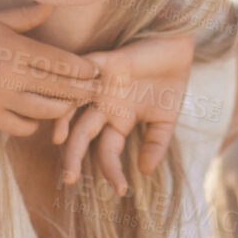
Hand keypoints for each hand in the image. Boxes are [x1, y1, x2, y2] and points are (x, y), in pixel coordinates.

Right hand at [0, 4, 101, 135]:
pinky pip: (19, 126)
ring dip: (60, 109)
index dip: (81, 69)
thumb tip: (53, 3)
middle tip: (96, 92)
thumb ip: (26, 15)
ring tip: (70, 105)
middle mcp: (9, 74)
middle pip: (57, 87)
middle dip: (81, 91)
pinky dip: (33, 124)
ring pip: (43, 110)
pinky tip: (37, 116)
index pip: (59, 62)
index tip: (96, 71)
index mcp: (14, 48)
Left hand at [54, 33, 194, 193]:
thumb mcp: (165, 119)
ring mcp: (99, 86)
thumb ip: (155, 144)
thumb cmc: (170, 80)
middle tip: (68, 179)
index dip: (112, 171)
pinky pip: (79, 76)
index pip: (108, 152)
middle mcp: (103, 107)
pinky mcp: (101, 62)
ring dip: (64, 125)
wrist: (178, 47)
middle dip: (73, 158)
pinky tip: (66, 102)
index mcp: (118, 121)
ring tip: (60, 143)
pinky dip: (71, 88)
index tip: (121, 191)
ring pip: (72, 109)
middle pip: (81, 136)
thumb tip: (145, 171)